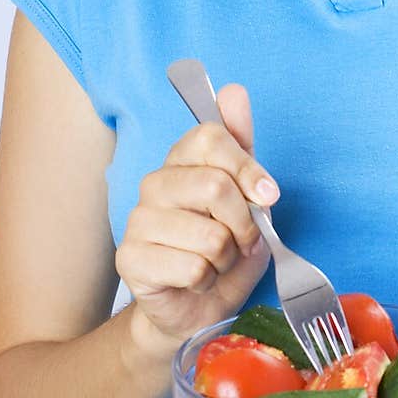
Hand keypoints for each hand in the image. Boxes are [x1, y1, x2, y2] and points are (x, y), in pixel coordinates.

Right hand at [115, 83, 279, 356]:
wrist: (196, 306)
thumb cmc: (225, 248)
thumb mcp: (246, 197)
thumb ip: (243, 147)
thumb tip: (233, 91)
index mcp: (182, 160)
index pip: (212, 137)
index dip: (248, 167)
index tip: (267, 195)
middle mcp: (154, 183)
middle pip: (215, 186)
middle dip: (244, 223)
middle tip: (242, 240)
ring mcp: (137, 221)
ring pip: (210, 235)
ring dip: (227, 258)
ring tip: (217, 261)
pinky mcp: (129, 259)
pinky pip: (193, 268)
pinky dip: (208, 280)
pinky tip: (197, 280)